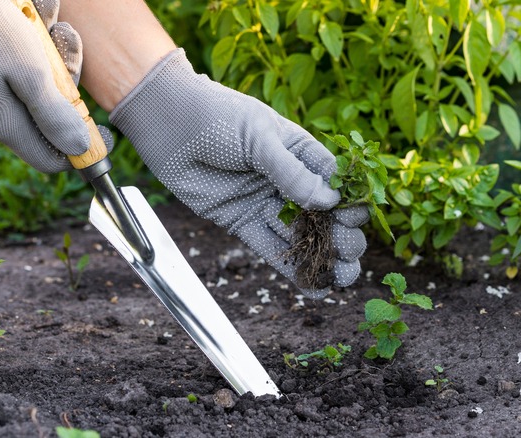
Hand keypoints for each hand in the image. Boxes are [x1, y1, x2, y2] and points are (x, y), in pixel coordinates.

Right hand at [0, 0, 103, 171]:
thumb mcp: (33, 76)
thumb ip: (56, 116)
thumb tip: (80, 150)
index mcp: (4, 126)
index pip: (50, 160)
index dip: (80, 149)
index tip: (103, 125)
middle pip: (49, 121)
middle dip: (67, 88)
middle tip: (67, 47)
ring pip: (39, 91)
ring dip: (54, 60)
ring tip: (52, 26)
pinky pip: (22, 74)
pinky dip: (36, 50)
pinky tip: (35, 23)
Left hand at [110, 49, 367, 297]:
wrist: (166, 122)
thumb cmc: (216, 115)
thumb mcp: (259, 136)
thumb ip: (291, 172)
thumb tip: (329, 202)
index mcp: (299, 152)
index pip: (334, 182)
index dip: (348, 203)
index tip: (354, 220)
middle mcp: (286, 179)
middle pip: (322, 214)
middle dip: (341, 236)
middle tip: (350, 254)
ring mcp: (264, 201)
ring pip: (300, 235)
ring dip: (322, 258)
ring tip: (344, 280)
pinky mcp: (241, 221)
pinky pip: (270, 248)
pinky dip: (290, 268)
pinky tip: (313, 287)